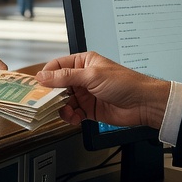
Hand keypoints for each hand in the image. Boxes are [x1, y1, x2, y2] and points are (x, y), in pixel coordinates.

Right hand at [35, 52, 170, 128]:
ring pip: (64, 101)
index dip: (47, 75)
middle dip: (52, 95)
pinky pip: (73, 113)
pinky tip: (74, 118)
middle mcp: (83, 78)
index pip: (57, 66)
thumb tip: (44, 76)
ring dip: (62, 108)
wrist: (144, 104)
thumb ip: (66, 77)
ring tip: (66, 112)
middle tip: (46, 102)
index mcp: (83, 62)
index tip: (38, 85)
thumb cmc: (125, 83)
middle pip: (58, 85)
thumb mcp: (92, 76)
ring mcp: (86, 94)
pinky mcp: (89, 109)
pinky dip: (71, 117)